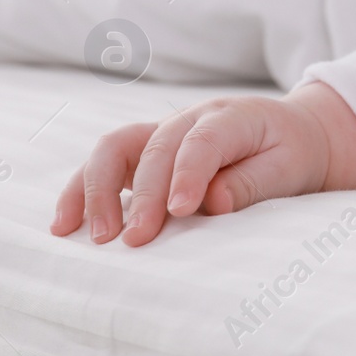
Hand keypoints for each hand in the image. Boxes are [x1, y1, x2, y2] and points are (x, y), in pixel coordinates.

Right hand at [48, 80, 355, 246]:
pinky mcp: (142, 152)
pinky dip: (81, 191)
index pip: (202, 141)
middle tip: (136, 240)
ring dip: (97, 191)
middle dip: (143, 195)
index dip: (188, 175)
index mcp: (231, 116)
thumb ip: (252, 182)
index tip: (181, 211)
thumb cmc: (290, 153)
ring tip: (94, 236)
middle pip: (155, 148)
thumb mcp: (288, 167)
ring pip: (115, 148)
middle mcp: (189, 118)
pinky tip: (65, 225)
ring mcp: (161, 132)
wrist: (291, 135)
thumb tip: (213, 202)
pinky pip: (104, 164)